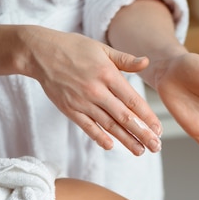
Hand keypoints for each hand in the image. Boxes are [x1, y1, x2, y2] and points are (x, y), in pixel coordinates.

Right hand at [22, 27, 162, 155]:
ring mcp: (82, 102)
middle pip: (124, 117)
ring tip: (140, 151)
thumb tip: (146, 62)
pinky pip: (87, 126)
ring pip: (108, 125)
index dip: (147, 117)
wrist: (40, 53)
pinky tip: (111, 146)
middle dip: (142, 133)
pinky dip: (99, 137)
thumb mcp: (101, 48)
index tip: (159, 129)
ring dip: (125, 140)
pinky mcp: (69, 109)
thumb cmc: (74, 48)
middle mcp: (97, 90)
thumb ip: (125, 60)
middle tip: (156, 147)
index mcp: (108, 74)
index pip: (133, 100)